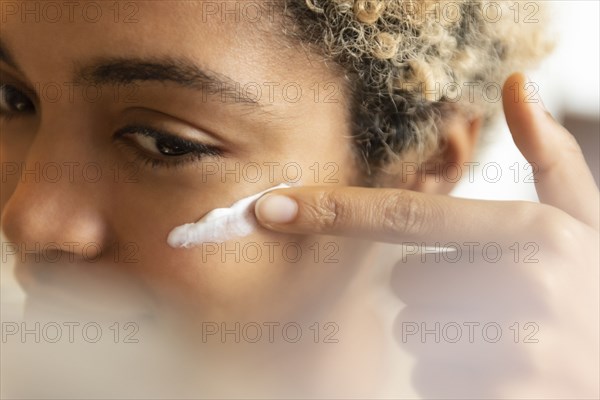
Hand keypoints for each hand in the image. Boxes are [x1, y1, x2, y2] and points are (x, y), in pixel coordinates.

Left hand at [254, 73, 598, 396]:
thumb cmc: (592, 295)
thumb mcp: (584, 225)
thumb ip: (552, 159)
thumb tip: (516, 84)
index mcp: (533, 231)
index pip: (407, 215)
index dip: (333, 209)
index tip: (270, 208)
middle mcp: (525, 284)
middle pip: (407, 283)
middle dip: (434, 295)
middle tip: (495, 304)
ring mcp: (519, 347)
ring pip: (417, 335)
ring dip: (445, 339)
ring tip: (506, 341)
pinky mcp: (510, 394)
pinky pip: (433, 381)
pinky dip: (456, 379)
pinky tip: (505, 375)